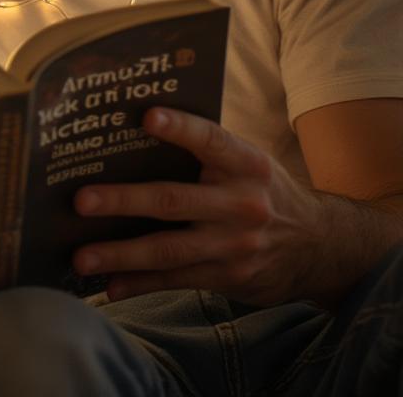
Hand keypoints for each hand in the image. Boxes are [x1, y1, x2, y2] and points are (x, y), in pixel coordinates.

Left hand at [71, 107, 320, 304]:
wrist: (322, 246)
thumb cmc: (263, 188)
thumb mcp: (248, 161)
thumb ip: (206, 148)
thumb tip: (135, 125)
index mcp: (246, 162)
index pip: (210, 139)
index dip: (179, 128)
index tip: (146, 117)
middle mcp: (241, 203)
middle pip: (172, 200)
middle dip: (123, 200)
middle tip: (81, 201)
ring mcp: (234, 244)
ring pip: (168, 249)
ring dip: (120, 254)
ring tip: (80, 257)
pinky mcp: (228, 276)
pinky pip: (176, 279)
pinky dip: (140, 283)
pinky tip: (109, 286)